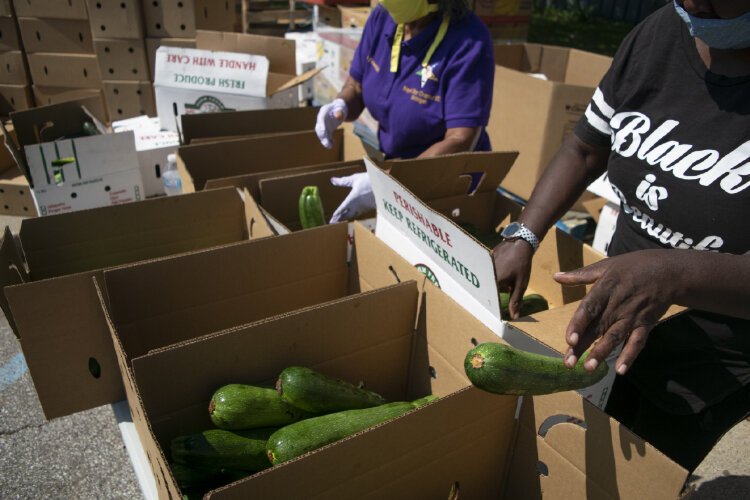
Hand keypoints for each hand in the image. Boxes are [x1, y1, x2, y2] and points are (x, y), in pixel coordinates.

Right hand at [315, 98, 347, 148]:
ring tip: (329, 146)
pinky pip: (326, 136)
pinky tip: (331, 145)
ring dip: (324, 140)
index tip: (323, 131)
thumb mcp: (341, 108)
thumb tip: (338, 116)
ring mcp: (323, 124)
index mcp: (324, 111)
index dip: (322, 125)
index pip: (321, 118)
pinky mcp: (326, 129)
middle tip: (326, 142)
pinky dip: (328, 141)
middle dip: (322, 135)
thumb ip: (339, 112)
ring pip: (322, 133)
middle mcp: (321, 118)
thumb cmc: (340, 108)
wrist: (339, 109)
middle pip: (319, 127)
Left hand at [329, 172, 374, 222]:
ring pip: (353, 215)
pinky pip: (360, 213)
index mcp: (352, 199)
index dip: (337, 213)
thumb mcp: (355, 179)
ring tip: (341, 221)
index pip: (342, 208)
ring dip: (347, 218)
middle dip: (340, 219)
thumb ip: (343, 181)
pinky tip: (355, 214)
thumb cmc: (369, 180)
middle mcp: (357, 205)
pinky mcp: (370, 207)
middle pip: (347, 214)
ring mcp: (364, 208)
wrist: (385, 185)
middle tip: (333, 223)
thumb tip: (332, 180)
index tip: (332, 219)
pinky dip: (355, 215)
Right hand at [492, 239, 533, 318]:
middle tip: (507, 289)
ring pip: (488, 282)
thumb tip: (514, 316)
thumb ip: (516, 300)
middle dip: (497, 293)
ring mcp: (484, 267)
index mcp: (494, 281)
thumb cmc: (522, 264)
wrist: (520, 243)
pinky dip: (495, 276)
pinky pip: (488, 274)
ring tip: (508, 277)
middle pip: (488, 291)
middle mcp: (485, 274)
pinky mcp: (484, 262)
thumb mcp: (521, 284)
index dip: (496, 306)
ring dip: (497, 284)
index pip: (491, 299)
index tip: (500, 312)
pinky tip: (505, 271)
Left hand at [554, 250, 674, 375]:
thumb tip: (555, 277)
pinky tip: (620, 370)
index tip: (569, 340)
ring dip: (602, 353)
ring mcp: (633, 316)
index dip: (578, 324)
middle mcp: (618, 305)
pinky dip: (630, 355)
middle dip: (582, 346)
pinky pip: (637, 342)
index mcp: (605, 289)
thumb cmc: (634, 267)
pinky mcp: (646, 324)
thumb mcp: (606, 265)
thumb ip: (581, 275)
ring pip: (615, 337)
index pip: (589, 308)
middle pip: (597, 328)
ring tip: (588, 368)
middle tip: (569, 363)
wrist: (671, 272)